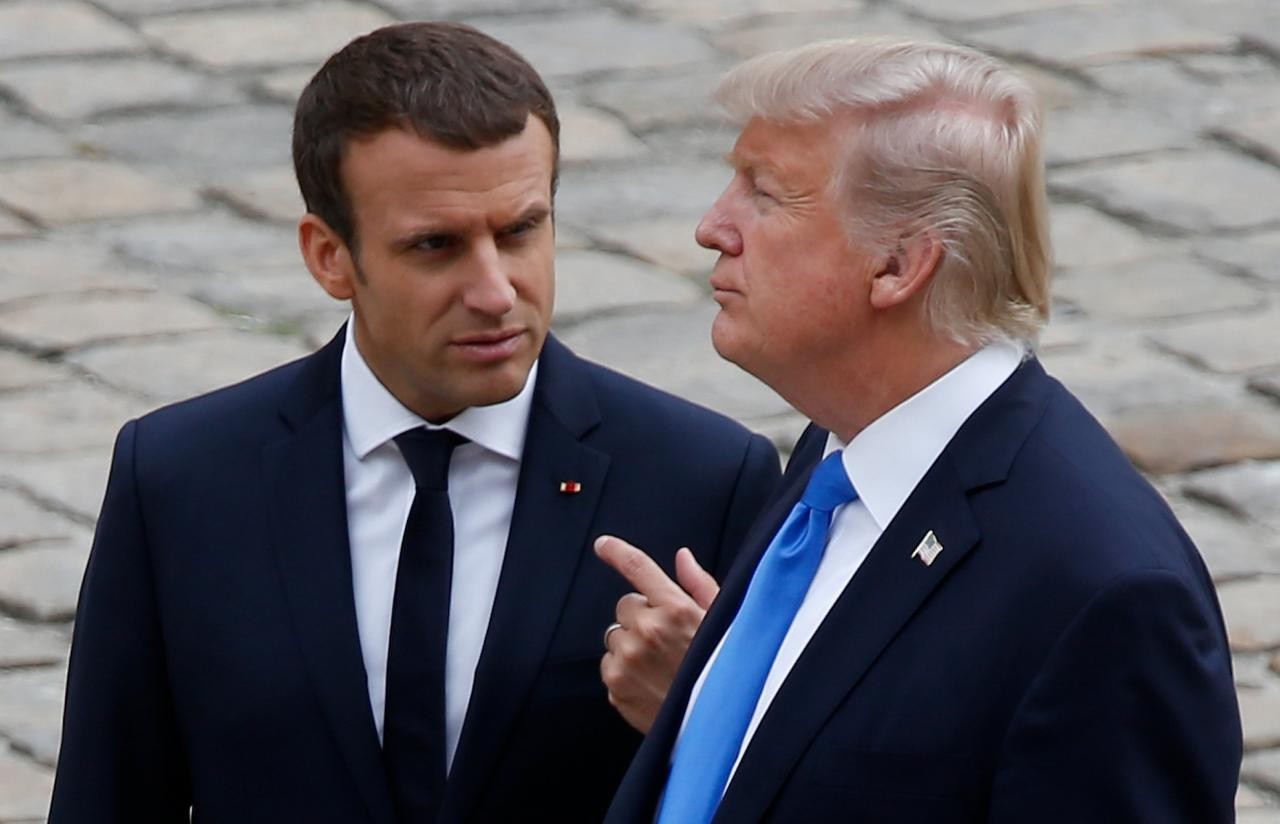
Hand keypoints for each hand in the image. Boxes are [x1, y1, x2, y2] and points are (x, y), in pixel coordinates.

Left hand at [596, 535, 719, 732]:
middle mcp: (647, 630)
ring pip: (616, 636)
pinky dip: (625, 671)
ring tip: (662, 667)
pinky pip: (610, 665)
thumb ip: (699, 585)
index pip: (639, 568)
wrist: (717, 729)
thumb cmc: (726, 672)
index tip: (602, 545)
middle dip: (641, 617)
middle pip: (626, 606)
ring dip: (632, 645)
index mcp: (676, 609)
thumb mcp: (724, 624)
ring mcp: (628, 659)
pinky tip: (651, 683)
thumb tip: (682, 557)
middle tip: (667, 640)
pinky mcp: (615, 686)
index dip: (617, 552)